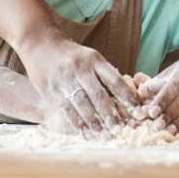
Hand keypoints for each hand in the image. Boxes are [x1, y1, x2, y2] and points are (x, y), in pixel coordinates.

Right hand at [20, 33, 143, 134]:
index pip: (115, 80)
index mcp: (94, 59)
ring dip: (96, 124)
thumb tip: (126, 93)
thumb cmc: (71, 54)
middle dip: (112, 115)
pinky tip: (87, 134)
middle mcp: (81, 68)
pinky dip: (78, 124)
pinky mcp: (52, 90)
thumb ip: (104, 74)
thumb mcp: (89, 57)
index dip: (127, 97)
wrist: (40, 43)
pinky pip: (67, 111)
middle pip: (99, 95)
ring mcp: (65, 79)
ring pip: (84, 105)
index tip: (138, 112)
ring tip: (106, 137)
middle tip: (122, 131)